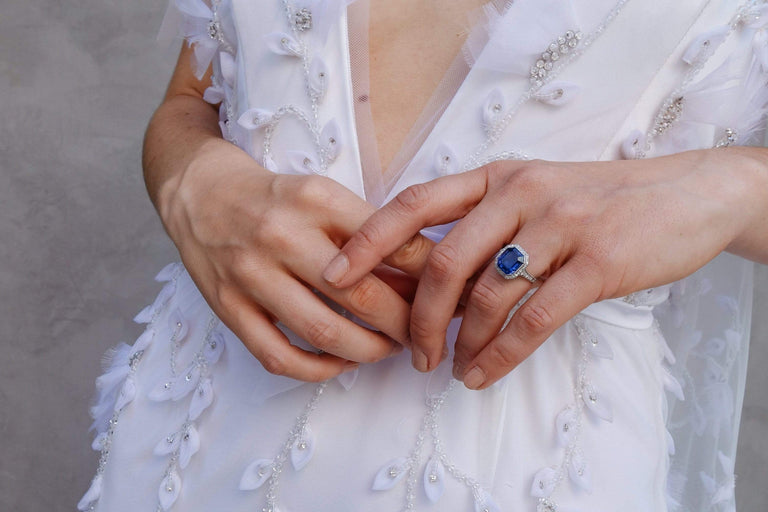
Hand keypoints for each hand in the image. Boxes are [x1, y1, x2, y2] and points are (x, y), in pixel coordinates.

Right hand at [162, 142, 421, 381]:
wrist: (201, 193)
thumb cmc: (276, 198)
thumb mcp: (325, 194)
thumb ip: (369, 231)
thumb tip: (424, 271)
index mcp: (316, 200)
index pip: (388, 244)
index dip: (428, 276)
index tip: (450, 294)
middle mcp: (282, 236)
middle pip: (361, 295)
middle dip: (406, 324)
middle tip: (426, 334)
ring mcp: (251, 275)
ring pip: (323, 332)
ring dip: (368, 350)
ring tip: (390, 348)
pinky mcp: (228, 307)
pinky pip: (278, 356)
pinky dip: (317, 369)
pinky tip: (341, 362)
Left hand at [323, 149, 761, 388]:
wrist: (686, 196)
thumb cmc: (598, 200)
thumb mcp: (535, 193)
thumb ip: (485, 224)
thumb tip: (429, 280)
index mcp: (496, 176)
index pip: (415, 203)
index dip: (367, 240)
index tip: (334, 275)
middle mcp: (519, 193)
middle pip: (442, 262)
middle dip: (415, 317)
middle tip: (409, 354)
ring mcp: (559, 225)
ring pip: (485, 295)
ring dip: (460, 342)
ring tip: (452, 368)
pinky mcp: (596, 262)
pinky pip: (532, 319)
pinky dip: (500, 354)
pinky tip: (484, 374)